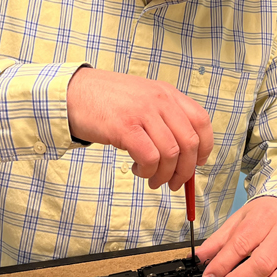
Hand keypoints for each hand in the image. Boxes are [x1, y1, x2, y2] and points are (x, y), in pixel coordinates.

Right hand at [66, 68, 212, 190]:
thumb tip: (184, 155)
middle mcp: (159, 100)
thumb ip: (163, 119)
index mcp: (167, 93)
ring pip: (171, 154)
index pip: (201, 121)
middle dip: (185, 170)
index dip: (205, 147)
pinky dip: (147, 171)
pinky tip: (137, 169)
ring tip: (151, 178)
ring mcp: (142, 112)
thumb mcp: (142, 99)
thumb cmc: (106, 101)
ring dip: (164, 175)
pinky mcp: (125, 127)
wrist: (71, 93)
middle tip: (174, 183)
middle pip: (190, 142)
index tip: (198, 163)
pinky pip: (150, 158)